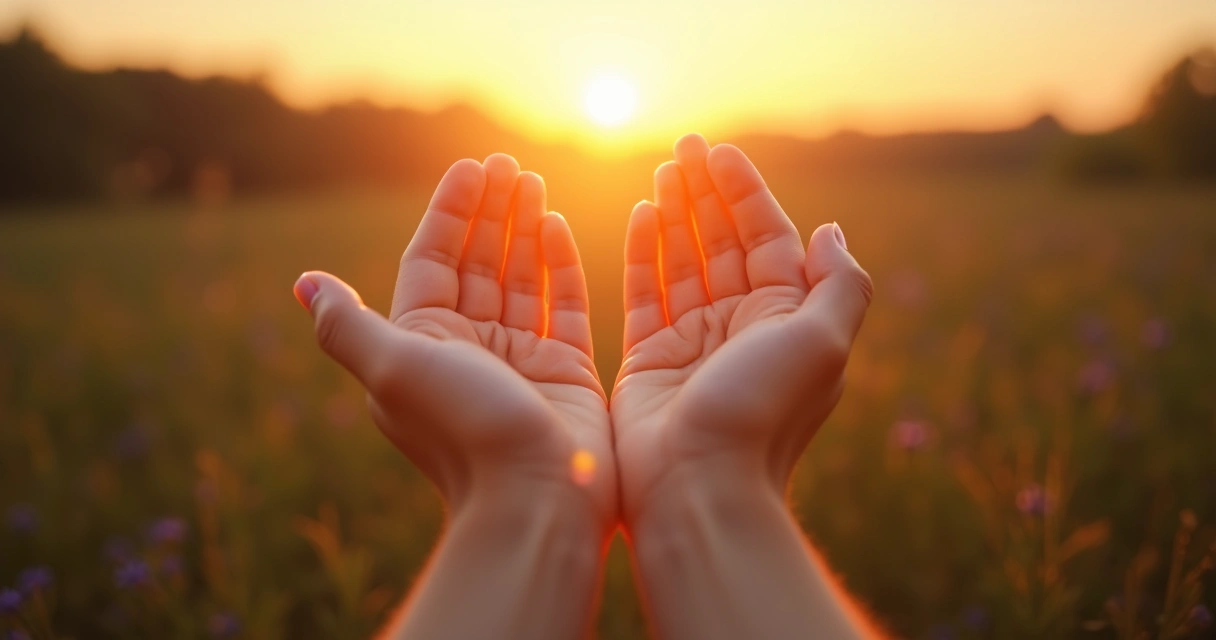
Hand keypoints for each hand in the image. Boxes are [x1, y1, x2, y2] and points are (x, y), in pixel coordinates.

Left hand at [295, 155, 614, 530]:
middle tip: (508, 163)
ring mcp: (519, 358)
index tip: (471, 168)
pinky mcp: (564, 370)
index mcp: (422, 342)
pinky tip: (555, 226)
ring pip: (520, 276)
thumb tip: (302, 282)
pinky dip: (559, 265)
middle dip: (491, 211)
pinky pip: (562, 305)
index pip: (432, 260)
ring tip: (533, 180)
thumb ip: (348, 323)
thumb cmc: (461, 428)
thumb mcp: (391, 368)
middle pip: (477, 262)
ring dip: (523, 227)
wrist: (534, 498)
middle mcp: (469, 347)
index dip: (450, 212)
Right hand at [611, 134, 872, 525]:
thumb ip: (837, 284)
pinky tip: (641, 215)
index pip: (767, 238)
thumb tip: (832, 230)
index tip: (720, 153)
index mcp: (786, 319)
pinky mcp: (650, 357)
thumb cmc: (764, 413)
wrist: (701, 486)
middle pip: (724, 242)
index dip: (745, 193)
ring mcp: (694, 341)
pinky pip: (646, 293)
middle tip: (684, 146)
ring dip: (675, 213)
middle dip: (706, 193)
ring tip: (662, 170)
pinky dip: (644, 253)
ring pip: (684, 260)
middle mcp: (742, 325)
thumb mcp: (823, 343)